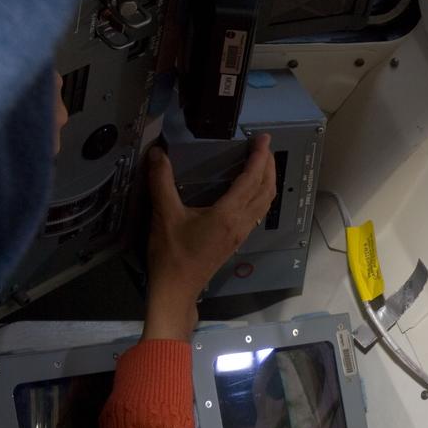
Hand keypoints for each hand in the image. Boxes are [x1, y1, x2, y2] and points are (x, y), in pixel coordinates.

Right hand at [143, 135, 275, 340]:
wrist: (178, 288)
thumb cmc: (172, 253)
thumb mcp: (164, 214)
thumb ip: (161, 181)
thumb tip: (158, 153)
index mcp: (228, 214)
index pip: (251, 179)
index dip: (259, 157)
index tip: (263, 138)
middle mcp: (241, 222)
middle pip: (266, 190)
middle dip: (269, 166)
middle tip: (264, 146)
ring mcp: (241, 233)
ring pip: (265, 203)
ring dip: (268, 181)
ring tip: (262, 164)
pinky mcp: (236, 240)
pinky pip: (257, 213)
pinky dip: (260, 196)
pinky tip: (251, 191)